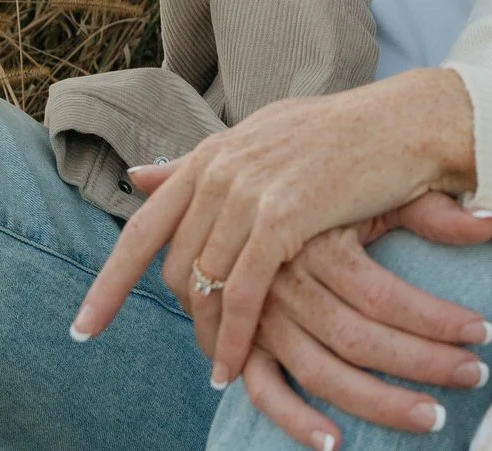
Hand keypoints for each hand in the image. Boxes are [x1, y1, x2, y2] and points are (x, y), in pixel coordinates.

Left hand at [74, 68, 476, 388]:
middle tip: (205, 352)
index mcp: (213, 152)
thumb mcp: (263, 141)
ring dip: (208, 335)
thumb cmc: (347, 136)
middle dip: (184, 315)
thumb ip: (201, 166)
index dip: (109, 282)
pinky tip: (234, 366)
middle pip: (175, 264)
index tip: (83, 328)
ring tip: (220, 368)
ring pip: (204, 282)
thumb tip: (138, 177)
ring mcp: (248, 189)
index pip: (144, 225)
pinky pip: (241, 291)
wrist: (408, 122)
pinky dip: (233, 335)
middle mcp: (220, 167)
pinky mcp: (282, 215)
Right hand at [196, 195, 491, 449]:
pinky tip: (335, 443)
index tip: (484, 331)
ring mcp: (262, 316)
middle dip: (422, 364)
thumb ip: (430, 209)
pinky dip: (294, 420)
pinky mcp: (244, 341)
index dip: (437, 319)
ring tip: (432, 417)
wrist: (249, 181)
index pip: (384, 295)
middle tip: (474, 376)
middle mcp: (288, 282)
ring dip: (377, 403)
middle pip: (358, 339)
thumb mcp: (374, 186)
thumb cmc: (328, 187)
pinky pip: (264, 390)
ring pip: (320, 372)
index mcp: (319, 241)